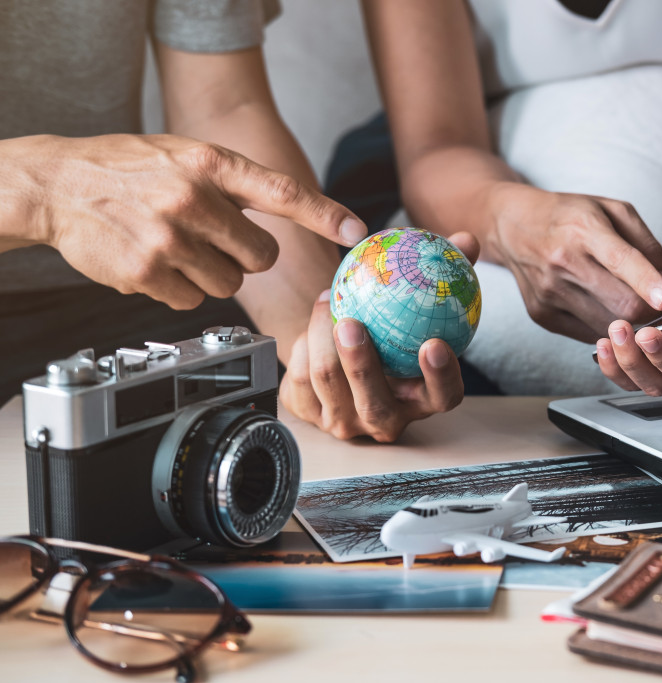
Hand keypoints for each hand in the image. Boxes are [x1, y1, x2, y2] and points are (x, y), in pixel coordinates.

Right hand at [27, 134, 366, 308]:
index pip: (281, 193)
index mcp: (209, 164)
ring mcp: (168, 238)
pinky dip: (178, 288)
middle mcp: (191, 199)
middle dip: (246, 255)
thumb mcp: (187, 157)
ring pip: (228, 283)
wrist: (57, 183)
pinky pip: (191, 300)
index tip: (356, 231)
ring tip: (175, 244)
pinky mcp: (146, 273)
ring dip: (210, 272)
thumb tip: (299, 215)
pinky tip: (154, 261)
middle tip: (214, 238)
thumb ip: (235, 183)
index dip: (324, 214)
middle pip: (261, 256)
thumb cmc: (131, 170)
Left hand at [280, 232, 479, 442]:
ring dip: (321, 333)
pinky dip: (304, 340)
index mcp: (423, 398)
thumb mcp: (419, 303)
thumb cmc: (392, 326)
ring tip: (327, 299)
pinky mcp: (309, 413)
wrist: (343, 352)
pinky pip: (300, 374)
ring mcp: (345, 422)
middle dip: (360, 363)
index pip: (444, 397)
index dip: (441, 376)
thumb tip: (467, 240)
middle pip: (373, 400)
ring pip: (327, 379)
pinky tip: (313, 320)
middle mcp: (386, 419)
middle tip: (351, 323)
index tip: (434, 344)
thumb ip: (446, 272)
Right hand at [483, 183, 661, 340]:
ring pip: (608, 325)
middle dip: (648, 308)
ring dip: (628, 320)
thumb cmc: (571, 216)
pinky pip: (588, 334)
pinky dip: (604, 325)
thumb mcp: (613, 210)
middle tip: (653, 300)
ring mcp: (549, 292)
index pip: (620, 260)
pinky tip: (601, 307)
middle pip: (620, 303)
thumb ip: (646, 243)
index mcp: (583, 229)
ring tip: (625, 301)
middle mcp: (562, 261)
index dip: (646, 281)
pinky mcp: (541, 315)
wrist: (514, 227)